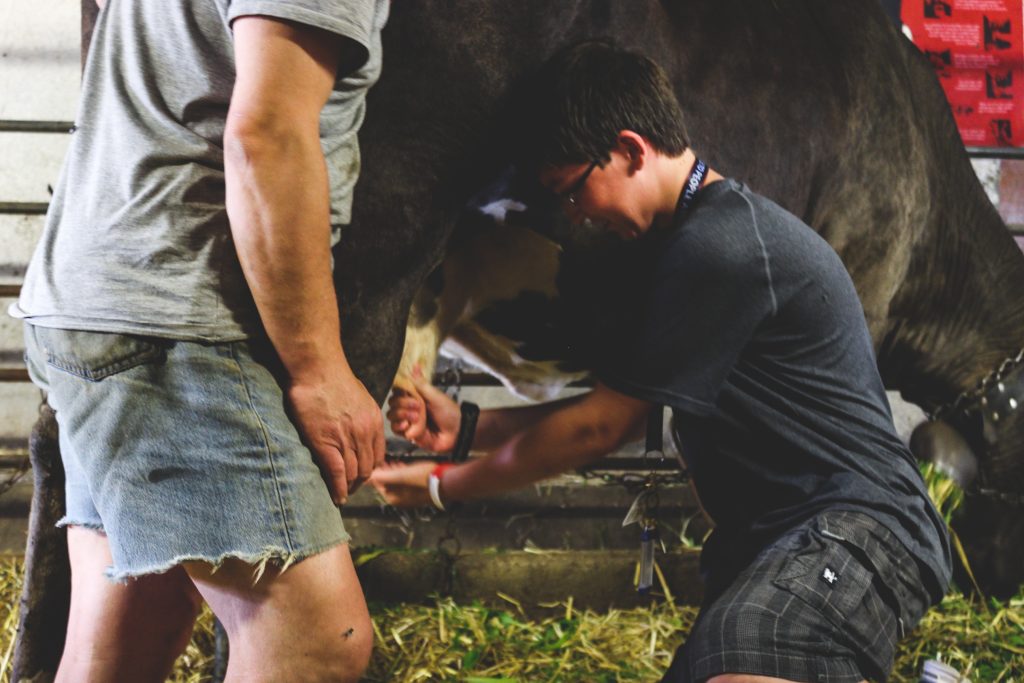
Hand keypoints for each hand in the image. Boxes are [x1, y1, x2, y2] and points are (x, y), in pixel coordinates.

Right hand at [287, 371, 384, 503]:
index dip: (370, 469)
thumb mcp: (361, 397)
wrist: (318, 368)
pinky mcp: (326, 443)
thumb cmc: (334, 378)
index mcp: (375, 422)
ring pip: (353, 474)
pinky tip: (336, 497)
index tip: (362, 475)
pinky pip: (337, 473)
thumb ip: (363, 416)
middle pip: (367, 469)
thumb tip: (358, 427)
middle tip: (350, 490)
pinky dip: (337, 489)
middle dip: (359, 483)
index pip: (378, 456)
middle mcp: (365, 433)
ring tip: (342, 495)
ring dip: (348, 488)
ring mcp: (346, 439)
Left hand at [369, 461, 439, 506]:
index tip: (376, 460)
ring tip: (394, 461)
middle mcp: (399, 499)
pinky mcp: (418, 491)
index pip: (377, 483)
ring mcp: (409, 496)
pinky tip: (405, 466)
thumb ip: (383, 476)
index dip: (376, 470)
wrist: (446, 482)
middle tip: (384, 459)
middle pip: (386, 483)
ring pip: (396, 481)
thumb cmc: (423, 479)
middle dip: (384, 471)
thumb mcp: (400, 476)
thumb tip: (367, 477)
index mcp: (392, 498)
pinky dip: (403, 473)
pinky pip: (405, 481)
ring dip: (393, 471)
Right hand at [387, 375, 459, 452]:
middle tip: (418, 406)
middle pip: (392, 402)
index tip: (407, 392)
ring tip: (416, 417)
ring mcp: (408, 420)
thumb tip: (415, 366)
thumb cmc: (449, 413)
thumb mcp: (435, 395)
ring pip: (392, 415)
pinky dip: (399, 426)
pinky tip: (407, 425)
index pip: (398, 390)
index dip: (399, 391)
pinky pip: (395, 429)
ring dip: (402, 414)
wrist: (456, 432)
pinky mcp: (407, 432)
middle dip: (403, 403)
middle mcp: (409, 407)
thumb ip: (421, 383)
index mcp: (415, 396)